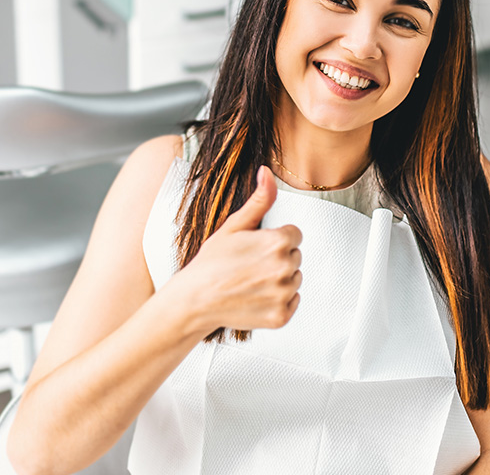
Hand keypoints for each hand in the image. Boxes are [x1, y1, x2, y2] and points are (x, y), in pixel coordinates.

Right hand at [175, 165, 302, 332]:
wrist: (194, 301)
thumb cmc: (210, 263)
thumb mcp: (234, 226)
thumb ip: (259, 200)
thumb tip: (267, 173)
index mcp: (277, 242)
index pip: (294, 235)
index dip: (273, 239)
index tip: (255, 248)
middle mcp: (285, 268)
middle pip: (295, 256)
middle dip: (277, 259)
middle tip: (250, 265)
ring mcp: (283, 294)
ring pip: (295, 280)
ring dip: (279, 281)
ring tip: (251, 281)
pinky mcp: (281, 316)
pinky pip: (293, 303)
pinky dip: (278, 302)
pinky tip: (256, 297)